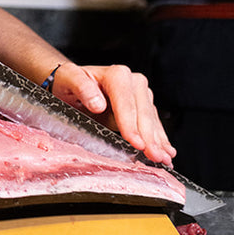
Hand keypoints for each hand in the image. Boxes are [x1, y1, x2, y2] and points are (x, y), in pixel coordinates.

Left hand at [52, 61, 174, 164]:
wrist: (71, 83)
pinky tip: (166, 152)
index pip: (126, 102)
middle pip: (143, 112)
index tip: (136, 143)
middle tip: (154, 157)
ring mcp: (140, 94)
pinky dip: (160, 139)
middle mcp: (133, 81)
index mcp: (116, 75)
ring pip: (152, 120)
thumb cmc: (68, 82)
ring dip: (159, 141)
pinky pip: (155, 124)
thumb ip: (82, 88)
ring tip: (163, 159)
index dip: (131, 124)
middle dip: (149, 137)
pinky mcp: (143, 105)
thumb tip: (98, 104)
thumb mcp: (68, 80)